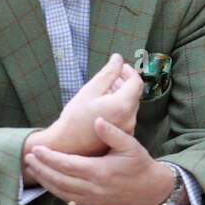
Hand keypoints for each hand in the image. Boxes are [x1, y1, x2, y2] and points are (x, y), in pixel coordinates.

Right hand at [21, 54, 143, 182]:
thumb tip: (119, 58)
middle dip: (124, 81)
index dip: (129, 71)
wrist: (67, 146)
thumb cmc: (75, 117)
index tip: (119, 67)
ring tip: (104, 90)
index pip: (136, 82)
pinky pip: (126, 116)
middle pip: (134, 94)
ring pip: (130, 105)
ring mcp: (127, 129)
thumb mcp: (90, 90)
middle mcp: (130, 119)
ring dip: (121, 94)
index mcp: (122, 106)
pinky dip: (119, 106)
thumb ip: (108, 73)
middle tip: (110, 76)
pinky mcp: (122, 136)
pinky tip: (103, 104)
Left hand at [25, 116, 180, 204]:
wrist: (149, 189)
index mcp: (100, 171)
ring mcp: (92, 199)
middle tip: (27, 157)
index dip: (49, 158)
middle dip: (41, 168)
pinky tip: (47, 180)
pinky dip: (54, 189)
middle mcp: (93, 188)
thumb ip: (112, 133)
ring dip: (44, 180)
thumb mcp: (130, 145)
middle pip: (59, 179)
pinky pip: (68, 198)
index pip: (67, 165)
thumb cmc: (139, 163)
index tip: (36, 149)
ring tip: (32, 168)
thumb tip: (97, 120)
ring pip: (61, 191)